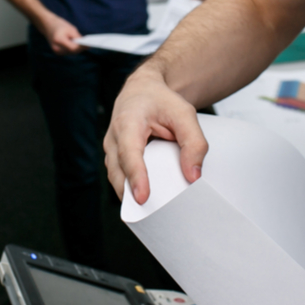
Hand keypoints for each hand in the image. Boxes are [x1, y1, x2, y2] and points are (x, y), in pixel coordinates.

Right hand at [40, 14, 84, 54]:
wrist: (47, 25)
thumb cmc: (59, 24)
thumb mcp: (70, 29)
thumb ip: (77, 37)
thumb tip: (85, 45)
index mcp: (59, 40)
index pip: (72, 48)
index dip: (81, 47)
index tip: (88, 46)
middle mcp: (56, 48)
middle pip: (72, 51)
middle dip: (80, 49)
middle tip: (88, 46)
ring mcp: (56, 51)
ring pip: (70, 52)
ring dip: (77, 49)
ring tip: (84, 45)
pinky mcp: (57, 52)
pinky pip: (67, 52)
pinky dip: (73, 49)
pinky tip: (77, 46)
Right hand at [104, 66, 207, 203]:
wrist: (142, 91)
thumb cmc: (161, 101)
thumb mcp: (184, 114)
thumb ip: (193, 143)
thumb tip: (193, 176)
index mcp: (128, 122)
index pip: (130, 153)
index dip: (136, 176)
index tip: (142, 197)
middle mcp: (113, 138)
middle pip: (118, 173)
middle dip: (132, 194)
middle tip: (154, 214)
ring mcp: (111, 150)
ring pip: (117, 179)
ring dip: (132, 194)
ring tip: (154, 211)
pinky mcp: (115, 159)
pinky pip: (121, 179)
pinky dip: (133, 189)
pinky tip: (151, 198)